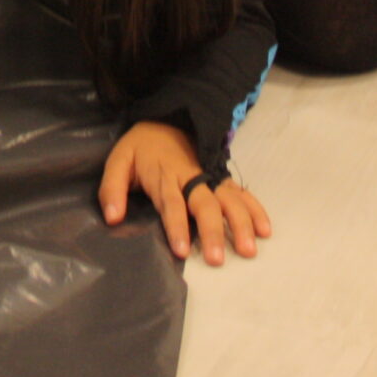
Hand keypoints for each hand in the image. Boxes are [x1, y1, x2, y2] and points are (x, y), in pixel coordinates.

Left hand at [99, 122, 271, 263]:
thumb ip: (112, 189)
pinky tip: (264, 229)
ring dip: (240, 224)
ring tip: (248, 249)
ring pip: (228, 200)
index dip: (177, 227)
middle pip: (205, 205)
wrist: (166, 118)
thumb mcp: (117, 161)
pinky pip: (241, 193)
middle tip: (217, 259)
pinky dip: (255, 209)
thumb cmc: (140, 147)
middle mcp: (191, 178)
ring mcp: (209, 177)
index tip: (181, 251)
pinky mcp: (220, 177)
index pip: (172, 204)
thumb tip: (112, 218)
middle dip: (212, 232)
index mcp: (164, 176)